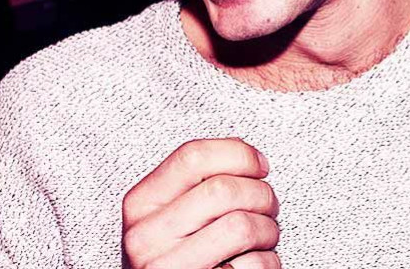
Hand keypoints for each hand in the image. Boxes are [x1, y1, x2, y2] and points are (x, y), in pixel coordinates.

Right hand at [122, 138, 280, 268]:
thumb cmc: (180, 256)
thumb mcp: (170, 214)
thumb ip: (197, 182)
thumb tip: (243, 152)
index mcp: (141, 205)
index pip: (193, 156)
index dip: (239, 155)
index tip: (259, 165)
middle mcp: (146, 238)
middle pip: (224, 190)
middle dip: (261, 195)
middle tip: (266, 207)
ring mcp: (169, 268)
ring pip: (241, 226)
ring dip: (268, 230)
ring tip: (262, 237)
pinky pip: (253, 265)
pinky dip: (268, 261)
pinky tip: (252, 263)